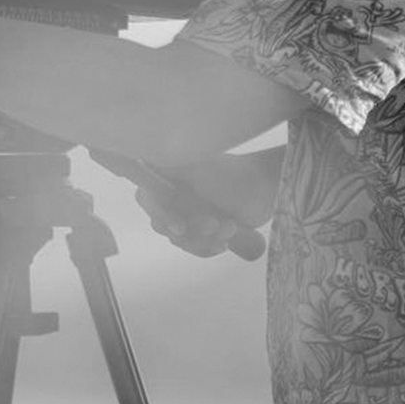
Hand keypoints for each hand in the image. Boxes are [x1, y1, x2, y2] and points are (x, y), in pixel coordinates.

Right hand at [89, 149, 272, 259]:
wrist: (267, 190)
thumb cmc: (232, 174)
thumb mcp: (196, 166)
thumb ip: (164, 162)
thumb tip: (137, 155)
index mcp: (168, 177)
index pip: (147, 199)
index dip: (159, 214)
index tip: (179, 225)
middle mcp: (175, 195)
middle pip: (163, 225)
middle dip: (191, 228)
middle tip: (214, 222)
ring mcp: (190, 213)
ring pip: (181, 241)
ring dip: (206, 237)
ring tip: (229, 226)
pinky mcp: (206, 230)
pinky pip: (197, 249)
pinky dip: (212, 246)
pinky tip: (228, 237)